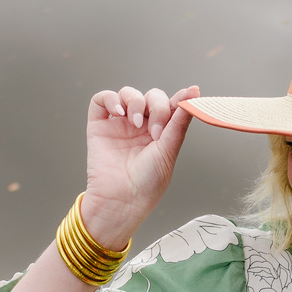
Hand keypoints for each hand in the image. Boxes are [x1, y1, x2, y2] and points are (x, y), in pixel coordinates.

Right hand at [80, 85, 201, 249]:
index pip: (171, 106)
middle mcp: (141, 126)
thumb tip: (193, 97)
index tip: (192, 92)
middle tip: (155, 131)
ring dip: (135, 102)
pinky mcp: (99, 125)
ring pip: (128, 94)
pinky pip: (102, 99)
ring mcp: (120, 124)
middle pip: (151, 97)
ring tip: (136, 123)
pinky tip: (119, 113)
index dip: (181, 97)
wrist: (121, 199)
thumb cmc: (147, 183)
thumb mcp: (168, 151)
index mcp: (160, 132)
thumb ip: (178, 123)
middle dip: (157, 106)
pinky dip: (111, 99)